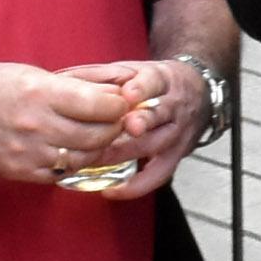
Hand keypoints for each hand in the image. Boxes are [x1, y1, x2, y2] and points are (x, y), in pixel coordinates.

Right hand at [0, 62, 138, 183]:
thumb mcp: (31, 74)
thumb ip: (70, 87)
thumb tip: (112, 93)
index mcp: (41, 93)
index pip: (100, 105)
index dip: (118, 105)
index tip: (122, 103)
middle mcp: (37, 125)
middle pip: (96, 135)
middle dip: (114, 128)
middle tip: (116, 122)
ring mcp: (28, 153)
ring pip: (82, 158)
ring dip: (96, 148)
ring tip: (95, 136)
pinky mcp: (19, 172)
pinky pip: (60, 174)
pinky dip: (72, 164)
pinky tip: (70, 151)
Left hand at [61, 59, 205, 198]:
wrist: (198, 91)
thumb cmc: (155, 82)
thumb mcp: (135, 69)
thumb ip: (102, 75)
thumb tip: (61, 78)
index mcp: (163, 80)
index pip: (154, 82)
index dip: (142, 89)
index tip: (127, 94)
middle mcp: (174, 107)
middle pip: (157, 116)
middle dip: (137, 124)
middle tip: (110, 132)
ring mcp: (177, 134)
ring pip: (154, 145)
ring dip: (125, 154)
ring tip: (95, 159)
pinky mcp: (176, 156)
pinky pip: (158, 175)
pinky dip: (136, 186)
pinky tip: (113, 191)